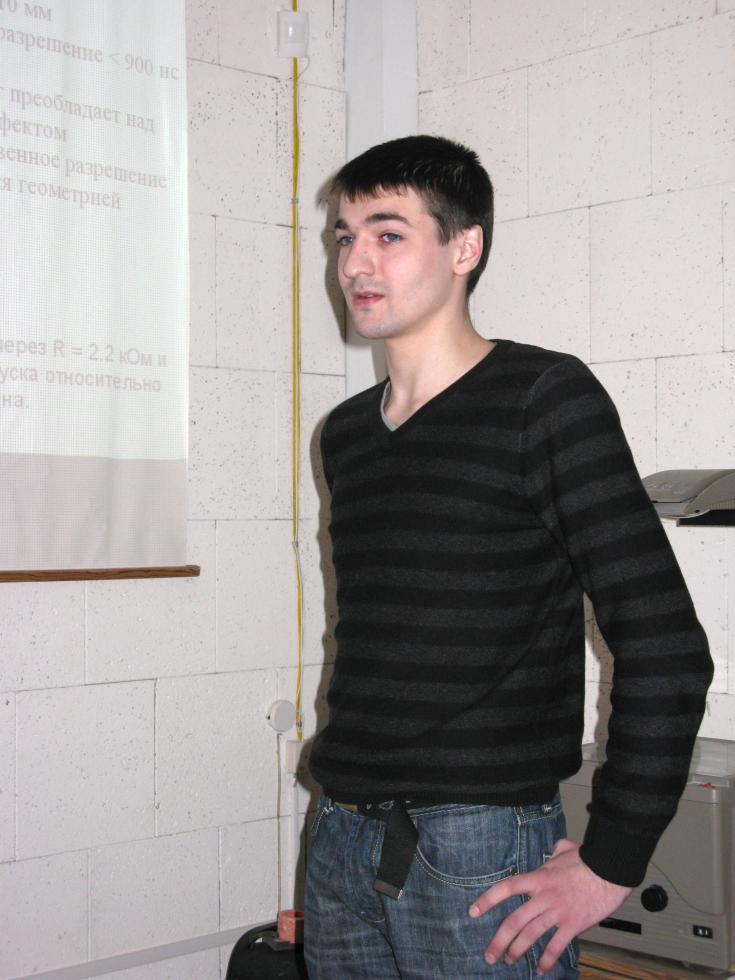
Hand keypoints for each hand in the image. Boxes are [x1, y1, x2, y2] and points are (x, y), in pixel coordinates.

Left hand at [468, 838, 630, 974]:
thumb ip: (555, 851)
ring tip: (509, 961)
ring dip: (517, 951)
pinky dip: (547, 960)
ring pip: (530, 935)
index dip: (487, 900)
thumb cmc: (589, 859)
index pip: (506, 888)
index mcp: (538, 878)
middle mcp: (543, 896)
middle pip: (514, 921)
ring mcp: (558, 912)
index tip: (473, 912)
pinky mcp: (573, 924)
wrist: (610, 870)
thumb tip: (554, 849)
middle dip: (499, 941)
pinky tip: (542, 969)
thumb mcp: (566, 849)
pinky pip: (556, 946)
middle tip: (490, 954)